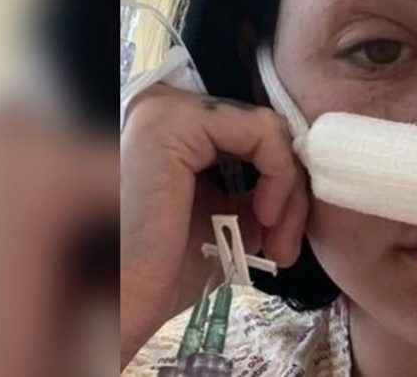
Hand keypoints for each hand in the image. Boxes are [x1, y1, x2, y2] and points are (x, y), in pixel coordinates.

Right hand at [119, 84, 308, 368]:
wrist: (120, 310)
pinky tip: (266, 215)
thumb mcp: (221, 219)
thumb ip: (251, 190)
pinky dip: (280, 173)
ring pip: (267, 129)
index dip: (280, 182)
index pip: (250, 136)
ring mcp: (162, 109)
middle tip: (285, 247)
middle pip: (261, 130)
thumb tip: (296, 177)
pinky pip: (261, 131)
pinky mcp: (172, 123)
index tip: (281, 239)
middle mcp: (160, 106)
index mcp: (170, 129)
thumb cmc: (162, 274)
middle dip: (289, 189)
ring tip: (277, 242)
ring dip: (288, 189)